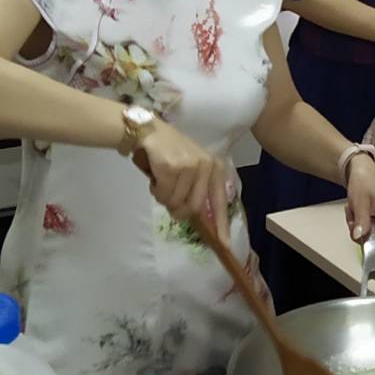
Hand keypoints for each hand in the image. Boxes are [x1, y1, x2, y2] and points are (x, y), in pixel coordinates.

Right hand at [134, 122, 229, 241]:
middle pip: (194, 207)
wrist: (149, 131)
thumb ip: (198, 189)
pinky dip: (155, 191)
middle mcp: (207, 166)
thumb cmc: (171, 152)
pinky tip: (155, 177)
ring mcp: (190, 167)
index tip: (225, 243)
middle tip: (169, 198)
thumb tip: (194, 216)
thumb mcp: (192, 167)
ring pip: (175, 202)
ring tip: (162, 182)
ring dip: (164, 198)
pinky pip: (162, 194)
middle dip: (178, 209)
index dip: (221, 224)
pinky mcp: (172, 168)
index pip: (220, 201)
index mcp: (215, 168)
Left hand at [344, 154, 374, 243]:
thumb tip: (360, 238)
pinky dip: (362, 220)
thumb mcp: (359, 202)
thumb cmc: (364, 181)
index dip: (374, 247)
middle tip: (353, 217)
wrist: (363, 169)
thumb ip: (361, 222)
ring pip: (372, 232)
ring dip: (360, 224)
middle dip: (361, 230)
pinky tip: (359, 210)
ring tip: (355, 210)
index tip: (361, 245)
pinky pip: (371, 225)